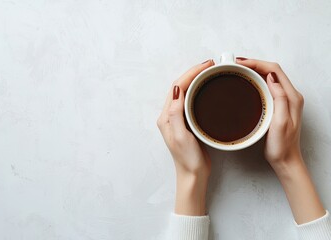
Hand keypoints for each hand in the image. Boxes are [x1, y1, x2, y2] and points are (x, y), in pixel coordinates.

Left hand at [157, 60, 213, 214]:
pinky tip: (207, 88)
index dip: (190, 74)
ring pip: (185, 92)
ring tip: (209, 72)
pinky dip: (198, 90)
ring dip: (195, 80)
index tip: (206, 66)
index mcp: (166, 117)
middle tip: (210, 65)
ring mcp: (178, 118)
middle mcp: (170, 115)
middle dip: (193, 73)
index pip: (176, 88)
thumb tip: (175, 89)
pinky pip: (190, 101)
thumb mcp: (181, 136)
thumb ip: (176, 113)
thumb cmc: (188, 159)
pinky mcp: (186, 122)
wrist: (193, 175)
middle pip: (180, 87)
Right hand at [237, 58, 324, 223]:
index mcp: (291, 97)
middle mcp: (290, 96)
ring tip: (239, 69)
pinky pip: (267, 86)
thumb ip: (279, 98)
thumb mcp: (281, 122)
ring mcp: (284, 100)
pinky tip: (247, 83)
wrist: (285, 160)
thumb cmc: (282, 145)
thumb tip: (270, 77)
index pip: (275, 70)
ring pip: (270, 77)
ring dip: (255, 70)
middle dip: (254, 63)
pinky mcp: (278, 105)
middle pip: (272, 70)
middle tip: (236, 64)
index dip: (257, 63)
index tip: (241, 63)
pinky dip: (256, 80)